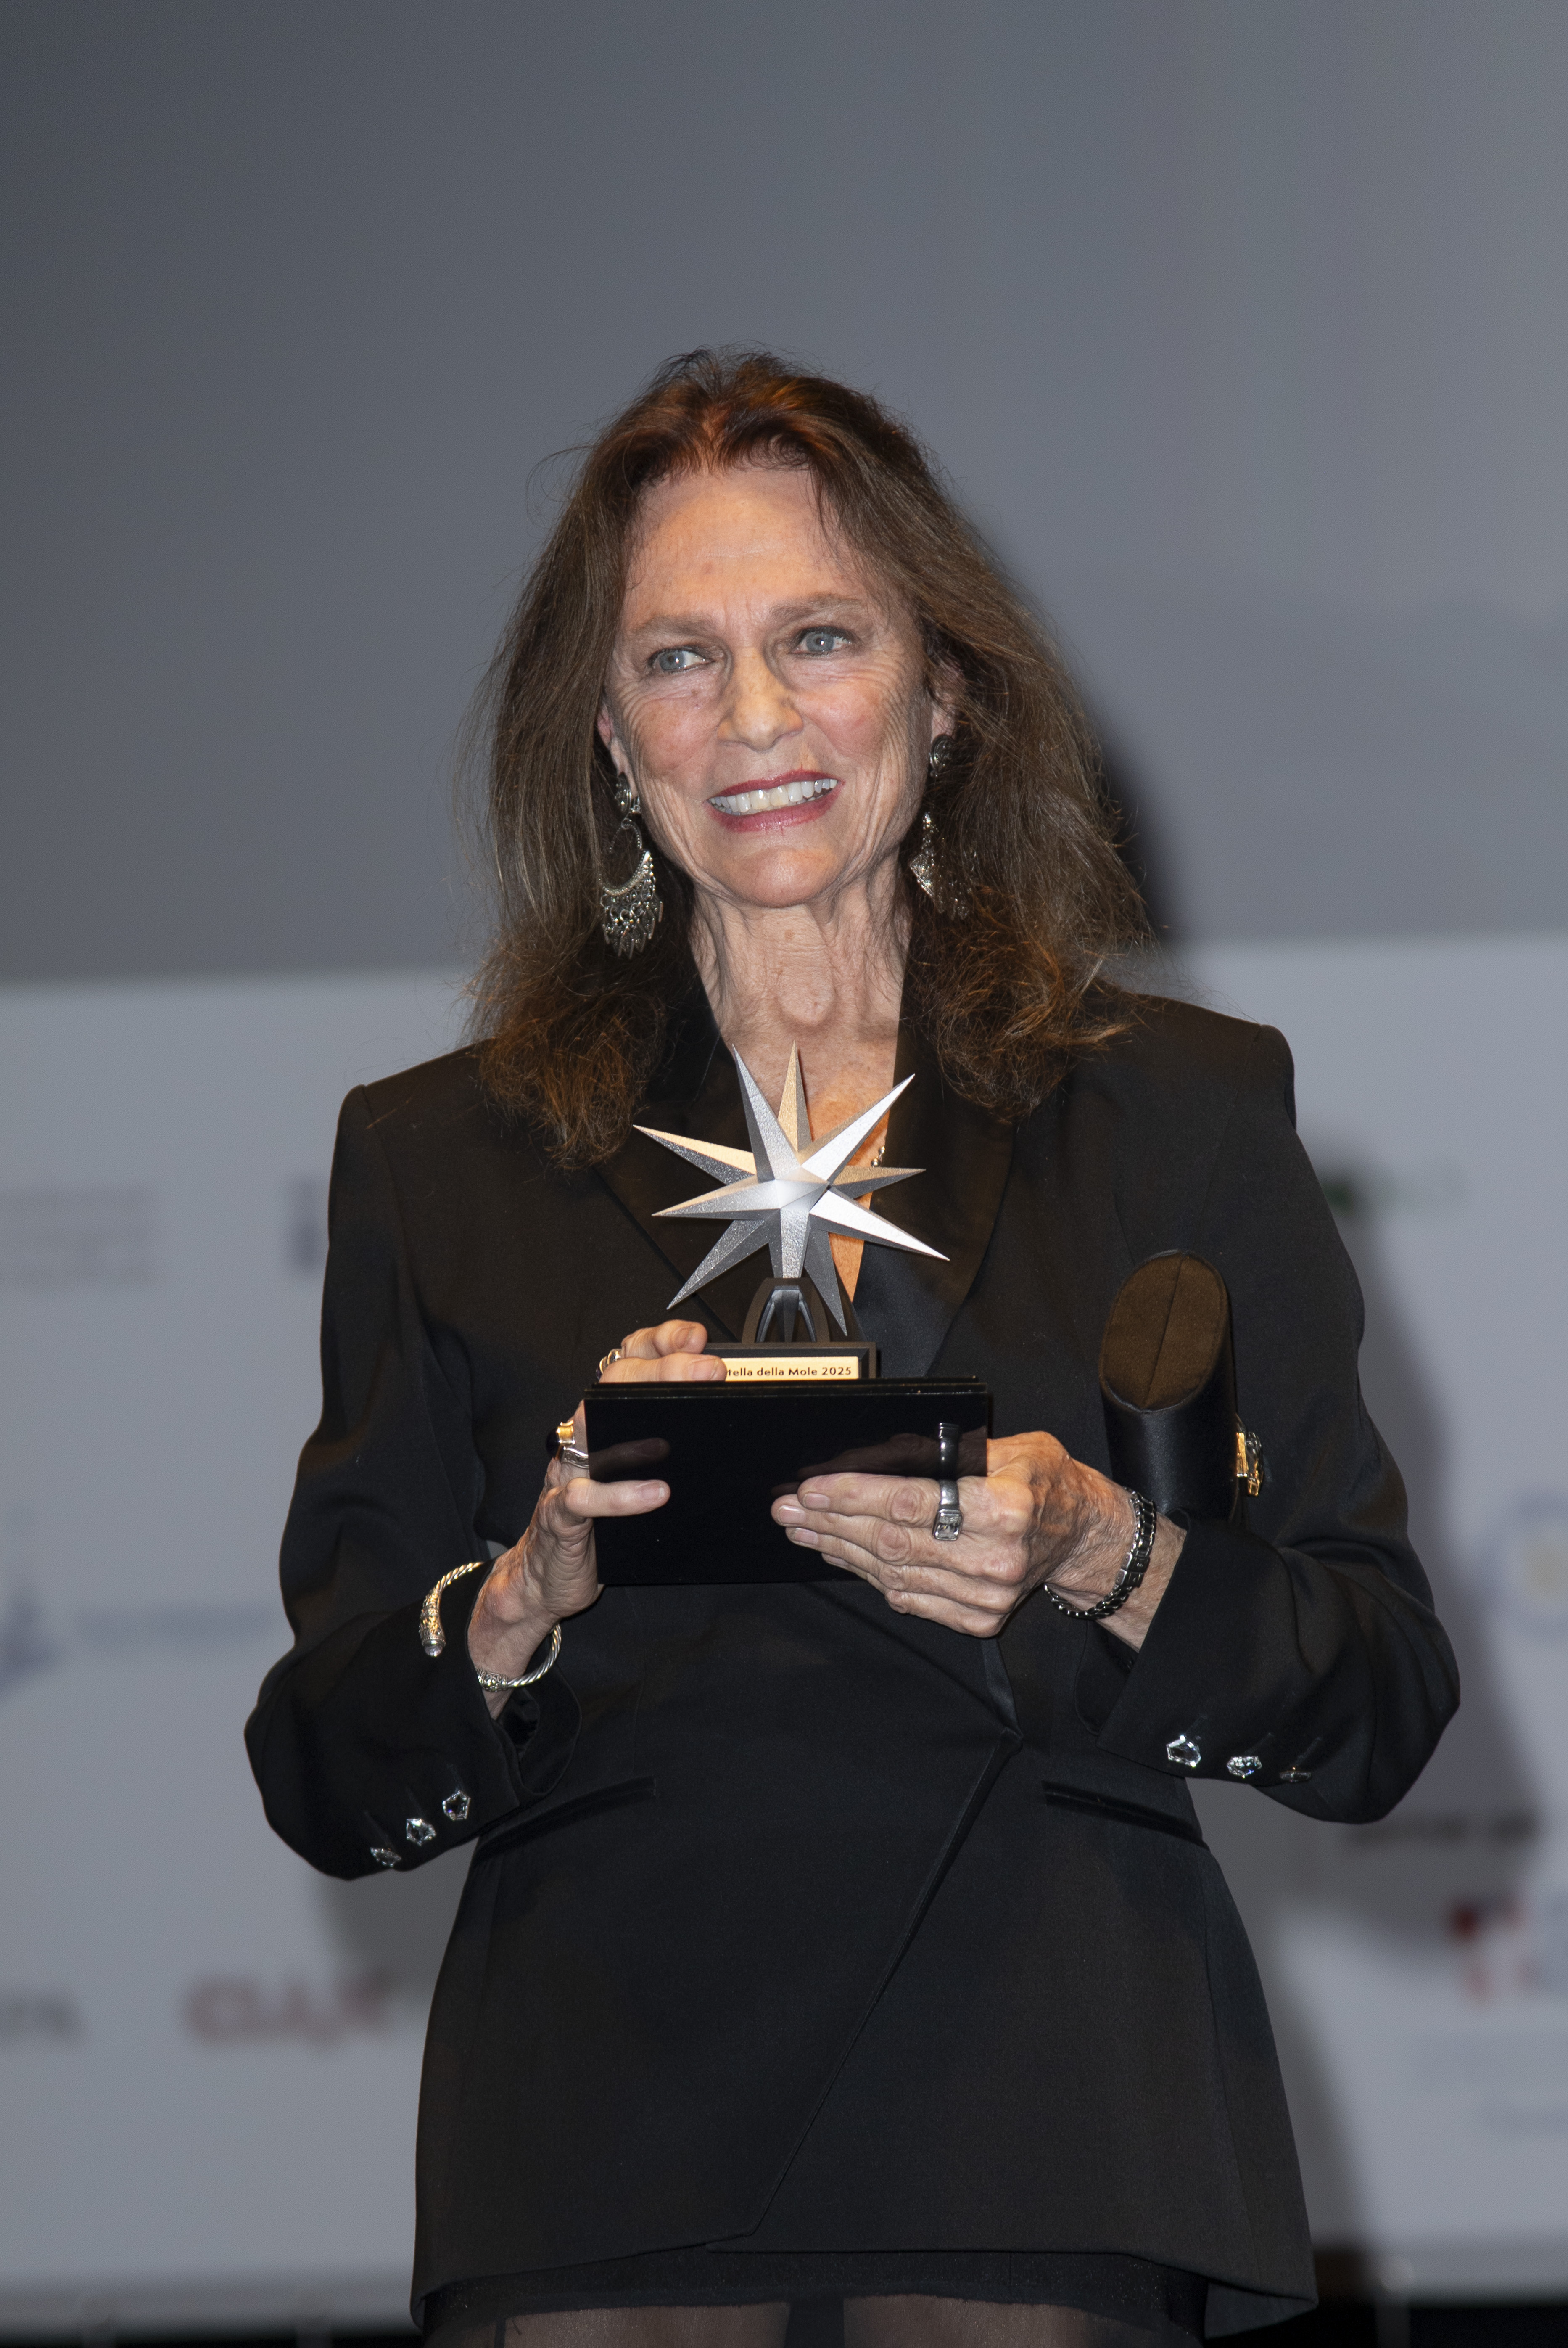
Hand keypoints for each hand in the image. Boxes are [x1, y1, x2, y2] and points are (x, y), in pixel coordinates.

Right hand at [469, 1317, 720, 1715]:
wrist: (545, 1577)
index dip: (659, 1342)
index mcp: (603, 1422)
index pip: (626, 1362)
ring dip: (639, 1417)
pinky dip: (619, 1495)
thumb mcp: (635, 1475)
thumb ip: (665, 1445)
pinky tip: (656, 1492)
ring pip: (591, 1428)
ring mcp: (567, 1474)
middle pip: (612, 1384)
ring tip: (685, 1414)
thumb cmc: (600, 1525)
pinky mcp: (560, 1516)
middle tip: (708, 1369)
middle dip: (662, 1368)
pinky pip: (583, 1498)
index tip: (697, 1338)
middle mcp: (581, 1438)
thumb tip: (721, 1420)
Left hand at [770, 1431, 1182, 1649]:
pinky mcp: (977, 1619)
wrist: (1084, 1537)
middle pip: (894, 1541)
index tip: (813, 1487)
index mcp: (1005, 1510)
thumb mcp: (1016, 1447)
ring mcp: (985, 1597)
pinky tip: (841, 1554)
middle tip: (789, 1508)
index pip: (913, 1503)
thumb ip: (955, 1451)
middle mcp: (994, 1559)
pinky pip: (907, 1597)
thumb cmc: (1047, 1483)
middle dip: (833, 1522)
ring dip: (840, 1550)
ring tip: (803, 1529)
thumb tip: (882, 1453)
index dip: (855, 1495)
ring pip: (893, 1572)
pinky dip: (868, 1575)